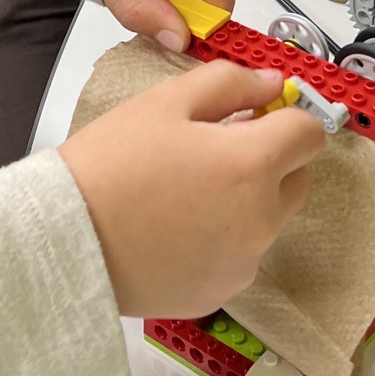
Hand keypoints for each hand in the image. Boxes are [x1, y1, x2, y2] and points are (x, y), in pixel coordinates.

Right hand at [59, 62, 325, 315]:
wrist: (65, 240)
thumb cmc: (110, 164)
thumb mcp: (165, 102)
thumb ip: (230, 83)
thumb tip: (271, 84)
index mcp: (252, 164)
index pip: (309, 133)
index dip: (286, 116)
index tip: (258, 114)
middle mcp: (261, 219)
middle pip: (296, 178)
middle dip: (269, 159)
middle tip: (212, 150)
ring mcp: (244, 262)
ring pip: (268, 218)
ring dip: (246, 200)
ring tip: (184, 192)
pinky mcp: (221, 291)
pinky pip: (239, 255)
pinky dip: (222, 239)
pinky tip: (175, 228)